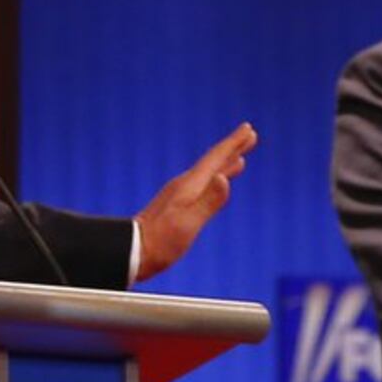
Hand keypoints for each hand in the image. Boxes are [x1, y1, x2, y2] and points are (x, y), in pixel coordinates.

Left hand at [130, 124, 258, 279]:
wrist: (132, 252)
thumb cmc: (161, 242)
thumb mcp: (188, 223)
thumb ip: (208, 201)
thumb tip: (224, 177)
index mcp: (189, 186)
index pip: (215, 159)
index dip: (233, 144)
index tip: (248, 129)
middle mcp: (185, 185)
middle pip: (213, 162)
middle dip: (232, 148)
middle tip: (249, 134)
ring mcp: (180, 194)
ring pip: (208, 173)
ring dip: (224, 164)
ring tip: (238, 158)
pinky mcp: (177, 205)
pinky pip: (202, 185)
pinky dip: (214, 179)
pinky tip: (216, 183)